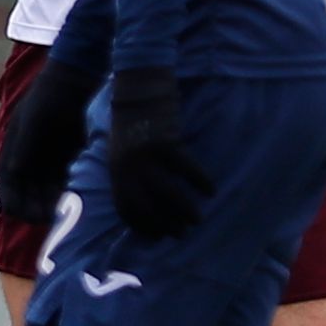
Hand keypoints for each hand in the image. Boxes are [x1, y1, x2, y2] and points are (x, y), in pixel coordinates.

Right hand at [0, 55, 102, 226]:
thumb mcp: (33, 119)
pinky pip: (67, 184)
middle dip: (36, 209)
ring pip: (47, 193)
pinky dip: (69, 194)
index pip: (8, 186)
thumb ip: (23, 146)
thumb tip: (13, 172)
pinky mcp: (71, 159)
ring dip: (53, 205)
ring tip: (65, 213)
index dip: (15, 204)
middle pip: (28, 195)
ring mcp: (50, 160)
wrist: (79, 78)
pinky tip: (78, 199)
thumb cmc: (50, 95)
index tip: (28, 215)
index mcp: (14, 150)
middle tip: (51, 219)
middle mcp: (30, 160)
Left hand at [105, 64, 213, 241]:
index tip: (157, 237)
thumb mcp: (119, 148)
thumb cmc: (131, 119)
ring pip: (167, 193)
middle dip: (164, 224)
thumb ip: (127, 171)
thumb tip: (143, 196)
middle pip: (147, 206)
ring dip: (184, 210)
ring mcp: (146, 156)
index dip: (141, 226)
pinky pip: (185, 169)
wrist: (137, 87)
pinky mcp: (166, 142)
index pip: (126, 208)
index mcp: (115, 170)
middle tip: (181, 234)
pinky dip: (199, 181)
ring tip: (197, 220)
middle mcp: (128, 167)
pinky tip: (211, 190)